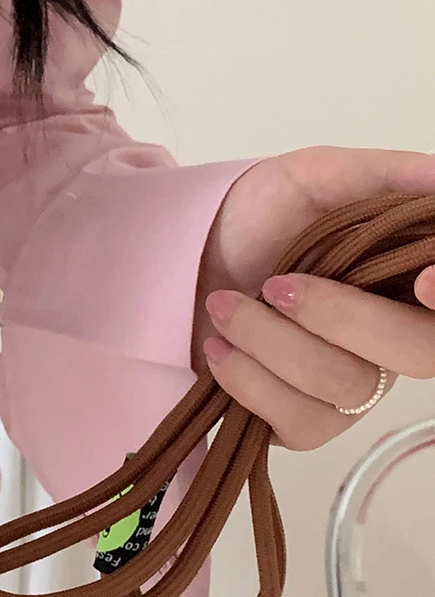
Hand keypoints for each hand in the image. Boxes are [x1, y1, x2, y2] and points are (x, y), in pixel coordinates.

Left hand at [195, 147, 434, 449]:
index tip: (423, 279)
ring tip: (223, 305)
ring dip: (270, 340)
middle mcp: (395, 338)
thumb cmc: (259, 220)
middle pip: (416, 352)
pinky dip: (249, 380)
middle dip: (340, 317)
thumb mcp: (312, 178)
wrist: (184, 260)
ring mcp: (354, 387)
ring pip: (343, 384)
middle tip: (276, 286)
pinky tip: (219, 347)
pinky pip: (301, 423)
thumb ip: (379, 174)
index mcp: (410, 279)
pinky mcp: (305, 423)